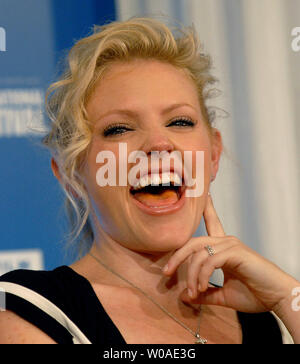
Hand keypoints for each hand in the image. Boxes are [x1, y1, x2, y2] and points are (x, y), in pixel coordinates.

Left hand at [163, 194, 297, 313]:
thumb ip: (204, 293)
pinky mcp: (235, 251)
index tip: (203, 195)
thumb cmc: (254, 294)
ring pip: (198, 253)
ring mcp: (231, 244)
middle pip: (193, 242)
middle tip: (167, 272)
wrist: (277, 298)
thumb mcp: (222, 295)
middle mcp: (226, 241)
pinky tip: (203, 287)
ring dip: (191, 274)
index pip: (212, 223)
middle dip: (177, 256)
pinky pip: (210, 261)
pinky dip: (202, 275)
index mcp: (224, 247)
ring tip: (192, 292)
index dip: (206, 209)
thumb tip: (184, 296)